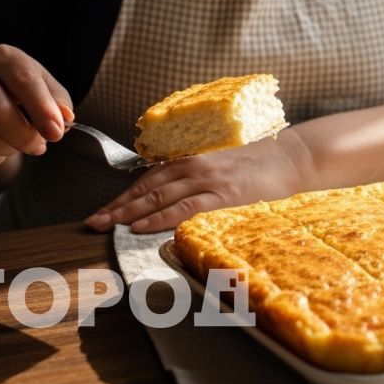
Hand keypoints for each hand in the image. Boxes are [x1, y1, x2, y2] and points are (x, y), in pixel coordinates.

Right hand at [0, 44, 73, 167]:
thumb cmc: (22, 91)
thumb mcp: (45, 87)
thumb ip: (58, 101)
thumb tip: (64, 118)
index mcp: (5, 57)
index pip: (24, 82)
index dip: (42, 111)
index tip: (56, 133)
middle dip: (24, 137)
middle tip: (39, 145)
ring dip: (9, 150)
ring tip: (21, 145)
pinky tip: (2, 150)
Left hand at [85, 131, 307, 232]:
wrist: (291, 158)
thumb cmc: (259, 165)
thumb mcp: (221, 167)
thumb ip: (198, 179)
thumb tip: (175, 197)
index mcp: (191, 161)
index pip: (148, 180)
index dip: (124, 196)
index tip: (104, 210)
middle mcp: (194, 167)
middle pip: (146, 188)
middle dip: (117, 206)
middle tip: (92, 222)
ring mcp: (207, 179)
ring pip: (158, 197)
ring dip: (129, 211)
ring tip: (107, 225)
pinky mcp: (222, 194)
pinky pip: (183, 207)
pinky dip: (159, 217)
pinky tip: (140, 225)